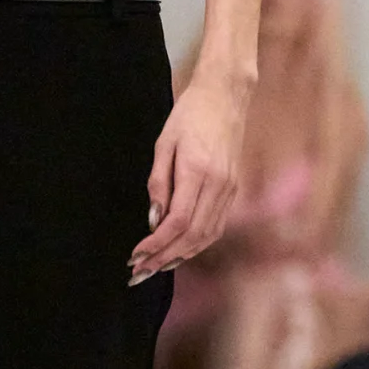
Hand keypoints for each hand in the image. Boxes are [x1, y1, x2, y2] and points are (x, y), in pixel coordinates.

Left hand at [132, 72, 250, 281]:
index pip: (176, 222)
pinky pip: (216, 226)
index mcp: (197, 171)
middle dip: (164, 257)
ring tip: (157, 267)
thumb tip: (153, 220)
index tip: (135, 256)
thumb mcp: (164, 143)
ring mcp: (228, 189)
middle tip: (140, 272)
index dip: (155, 244)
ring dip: (181, 256)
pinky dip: (198, 244)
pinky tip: (181, 251)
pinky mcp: (233, 189)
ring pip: (207, 235)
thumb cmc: (189, 115)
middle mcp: (217, 185)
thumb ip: (158, 183)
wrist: (225, 96)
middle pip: (192, 235)